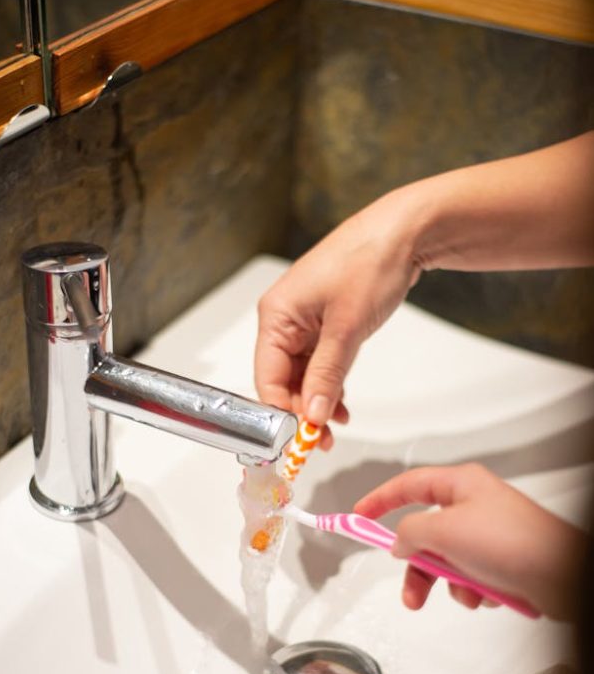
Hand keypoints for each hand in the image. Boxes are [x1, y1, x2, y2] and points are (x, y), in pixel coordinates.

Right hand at [255, 190, 421, 447]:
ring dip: (318, 401)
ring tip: (337, 426)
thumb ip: (326, 375)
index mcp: (276, 315)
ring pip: (303, 374)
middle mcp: (284, 318)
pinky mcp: (326, 321)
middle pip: (283, 379)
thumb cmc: (370, 264)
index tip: (299, 440)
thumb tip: (312, 416)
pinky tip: (341, 404)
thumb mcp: (346, 329)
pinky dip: (329, 383)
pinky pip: (319, 362)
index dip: (281, 413)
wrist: (406, 232)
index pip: (267, 378)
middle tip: (322, 441)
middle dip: (302, 411)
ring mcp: (305, 320)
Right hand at [353, 464, 588, 620]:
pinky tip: (490, 594)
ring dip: (451, 582)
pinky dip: (474, 589)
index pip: (409, 484)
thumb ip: (409, 534)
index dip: (380, 499)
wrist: (562, 575)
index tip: (358, 516)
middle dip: (420, 568)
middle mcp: (474, 505)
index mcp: (461, 485)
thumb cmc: (507, 542)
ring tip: (468, 594)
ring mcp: (489, 534)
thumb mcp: (443, 532)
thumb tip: (399, 543)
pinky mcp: (503, 560)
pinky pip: (471, 576)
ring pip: (447, 561)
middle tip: (412, 595)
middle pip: (426, 534)